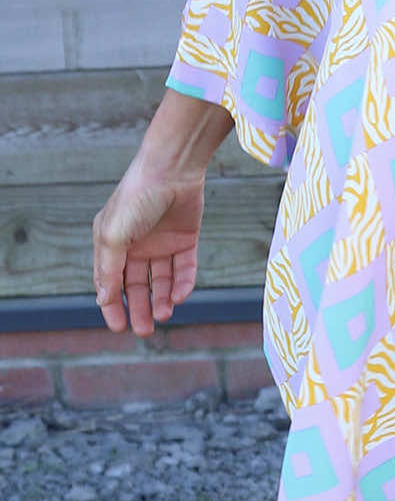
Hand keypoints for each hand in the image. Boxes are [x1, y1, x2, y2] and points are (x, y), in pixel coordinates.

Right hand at [92, 161, 206, 335]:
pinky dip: (183, 283)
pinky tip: (180, 295)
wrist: (172, 169)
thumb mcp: (112, 236)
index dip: (114, 306)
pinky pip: (184, 268)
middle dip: (140, 309)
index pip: (111, 282)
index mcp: (112, 244)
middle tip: (145, 331)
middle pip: (138, 285)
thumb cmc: (136, 198)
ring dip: (163, 299)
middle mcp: (136, 245)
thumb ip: (107, 269)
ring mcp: (162, 242)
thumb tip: (103, 299)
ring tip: (164, 315)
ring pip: (162, 280)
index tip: (119, 327)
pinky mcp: (186, 239)